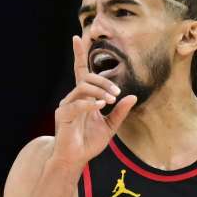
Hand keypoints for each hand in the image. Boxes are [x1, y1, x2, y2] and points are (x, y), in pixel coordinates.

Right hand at [50, 35, 137, 168]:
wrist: (76, 159)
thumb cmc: (89, 142)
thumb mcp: (110, 127)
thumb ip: (120, 112)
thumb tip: (133, 97)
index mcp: (84, 97)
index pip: (80, 72)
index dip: (79, 55)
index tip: (77, 38)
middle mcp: (73, 98)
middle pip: (86, 78)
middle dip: (104, 83)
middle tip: (117, 95)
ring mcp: (66, 106)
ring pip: (82, 88)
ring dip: (100, 92)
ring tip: (110, 101)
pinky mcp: (63, 116)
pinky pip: (76, 104)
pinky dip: (90, 103)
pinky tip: (101, 105)